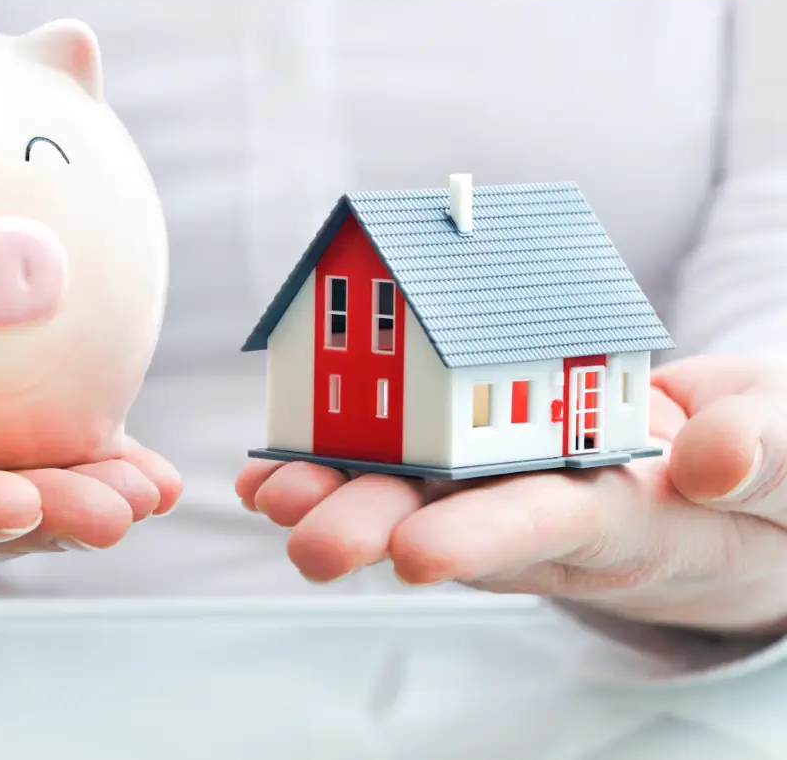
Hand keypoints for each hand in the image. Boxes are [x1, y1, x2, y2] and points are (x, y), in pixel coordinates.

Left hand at [237, 354, 786, 634]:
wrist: (730, 473)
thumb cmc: (767, 469)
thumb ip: (766, 455)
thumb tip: (709, 458)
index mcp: (636, 517)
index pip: (557, 527)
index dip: (487, 538)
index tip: (417, 553)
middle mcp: (556, 516)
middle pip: (461, 524)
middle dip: (380, 529)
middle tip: (305, 539)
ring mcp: (512, 494)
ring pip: (420, 499)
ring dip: (341, 498)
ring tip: (271, 495)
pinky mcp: (484, 472)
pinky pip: (408, 472)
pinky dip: (339, 467)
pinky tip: (275, 470)